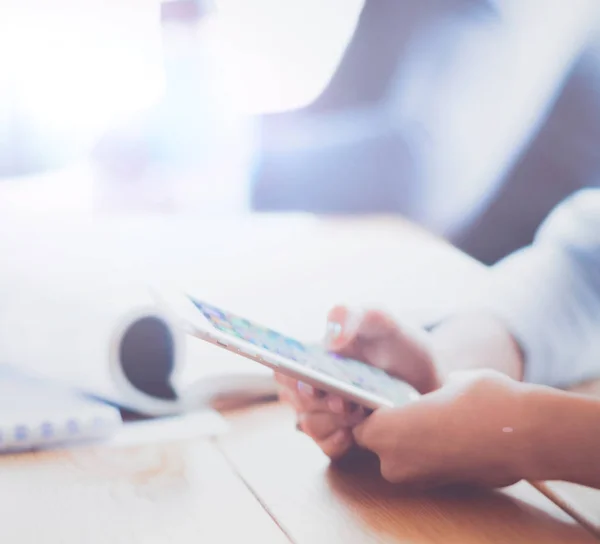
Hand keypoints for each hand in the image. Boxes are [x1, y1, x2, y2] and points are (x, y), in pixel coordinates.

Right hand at [276, 306, 439, 458]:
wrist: (431, 378)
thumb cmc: (399, 344)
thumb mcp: (380, 319)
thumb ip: (352, 315)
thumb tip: (329, 341)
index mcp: (316, 354)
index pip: (283, 366)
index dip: (289, 376)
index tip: (310, 381)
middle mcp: (315, 383)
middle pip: (293, 397)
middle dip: (317, 400)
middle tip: (343, 399)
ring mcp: (327, 412)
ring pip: (309, 423)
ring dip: (332, 420)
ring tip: (358, 412)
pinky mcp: (343, 435)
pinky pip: (326, 446)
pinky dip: (337, 441)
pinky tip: (353, 433)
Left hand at [353, 370, 531, 488]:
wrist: (528, 434)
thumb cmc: (484, 399)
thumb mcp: (449, 381)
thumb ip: (426, 391)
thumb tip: (432, 392)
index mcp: (386, 431)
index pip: (359, 423)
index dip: (370, 410)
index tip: (386, 397)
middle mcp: (394, 462)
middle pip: (376, 442)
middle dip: (390, 426)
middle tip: (412, 406)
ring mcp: (417, 480)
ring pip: (399, 456)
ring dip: (411, 441)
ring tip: (437, 419)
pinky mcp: (439, 488)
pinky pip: (421, 466)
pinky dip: (429, 453)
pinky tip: (451, 435)